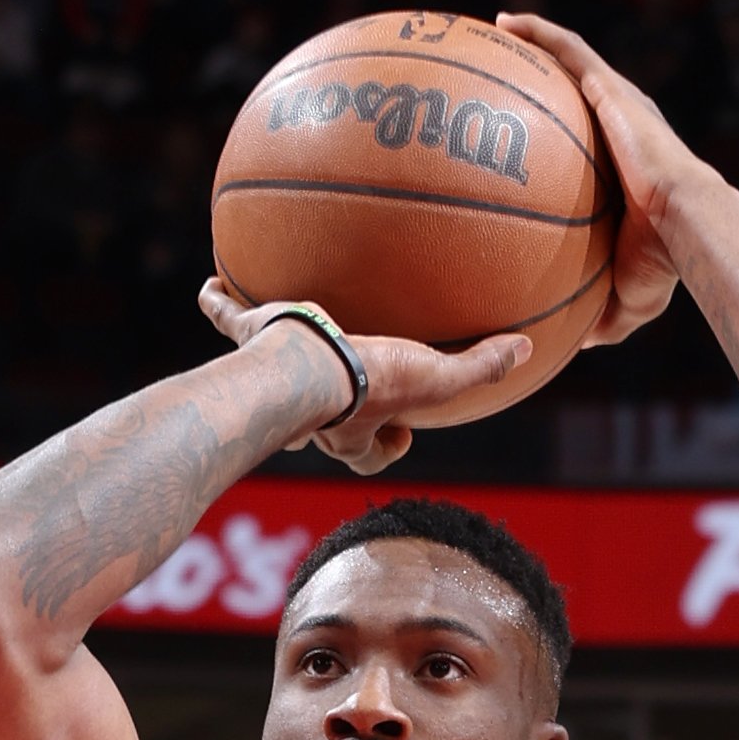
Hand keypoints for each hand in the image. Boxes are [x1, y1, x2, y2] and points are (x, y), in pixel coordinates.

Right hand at [196, 282, 536, 471]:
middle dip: (328, 418)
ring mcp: (276, 378)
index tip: (400, 439)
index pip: (369, 455)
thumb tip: (526, 350)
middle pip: (320, 425)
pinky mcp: (250, 340)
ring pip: (271, 376)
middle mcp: (310, 413)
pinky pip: (230, 319)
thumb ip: (481, 367)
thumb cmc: (371, 383)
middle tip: (341, 395)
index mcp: (352, 428)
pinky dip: (220, 304)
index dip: (385, 450)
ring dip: (273, 363)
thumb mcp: (437, 379)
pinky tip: (211, 285)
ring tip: (268, 336)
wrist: (306, 366)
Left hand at [494, 15, 701, 347]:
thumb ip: (600, 312)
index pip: (588, 144)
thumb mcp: (626, 296)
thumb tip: (574, 341)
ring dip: (538, 43)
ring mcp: (617, 102)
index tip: (531, 138)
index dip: (562, 137)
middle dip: (546, 79)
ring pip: (570, 59)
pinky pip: (568, 51)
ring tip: (501, 29)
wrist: (688, 225)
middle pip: (577, 92)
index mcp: (625, 167)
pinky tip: (507, 23)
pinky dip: (540, 34)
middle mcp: (621, 126)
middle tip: (508, 76)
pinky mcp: (611, 88)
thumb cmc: (662, 263)